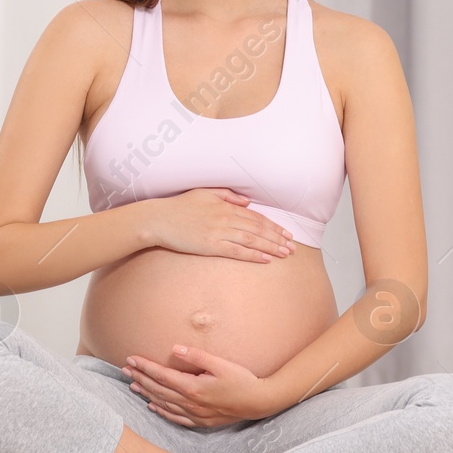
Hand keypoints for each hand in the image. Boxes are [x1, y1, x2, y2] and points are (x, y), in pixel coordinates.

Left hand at [122, 345, 278, 425]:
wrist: (259, 403)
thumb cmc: (242, 380)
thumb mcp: (221, 364)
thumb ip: (197, 356)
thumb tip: (175, 349)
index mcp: (194, 387)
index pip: (162, 376)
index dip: (145, 367)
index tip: (131, 359)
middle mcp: (191, 403)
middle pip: (159, 390)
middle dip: (140, 378)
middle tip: (125, 370)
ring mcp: (195, 414)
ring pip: (164, 404)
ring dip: (147, 394)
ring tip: (132, 385)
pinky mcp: (201, 421)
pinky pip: (175, 418)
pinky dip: (161, 411)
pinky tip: (153, 406)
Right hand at [144, 188, 293, 262]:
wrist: (160, 219)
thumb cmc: (180, 206)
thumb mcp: (205, 192)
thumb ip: (227, 195)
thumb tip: (247, 202)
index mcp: (226, 206)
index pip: (256, 217)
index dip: (274, 226)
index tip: (287, 233)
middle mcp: (226, 218)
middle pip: (258, 229)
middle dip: (278, 238)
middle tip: (293, 246)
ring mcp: (219, 232)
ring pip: (252, 240)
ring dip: (271, 247)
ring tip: (285, 253)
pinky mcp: (211, 246)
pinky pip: (237, 251)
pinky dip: (253, 255)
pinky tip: (266, 259)